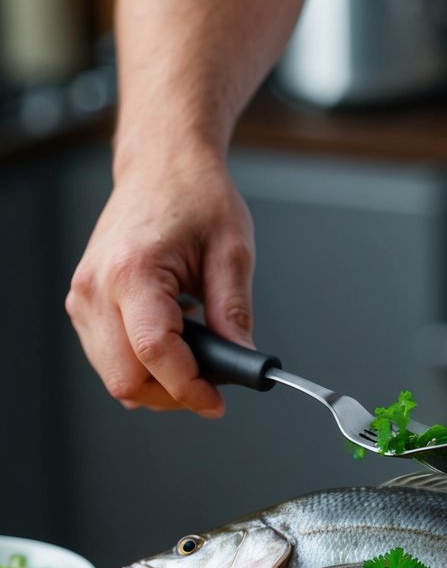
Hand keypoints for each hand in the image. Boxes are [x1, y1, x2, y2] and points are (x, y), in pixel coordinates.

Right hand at [65, 156, 254, 415]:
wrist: (161, 166)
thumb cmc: (194, 195)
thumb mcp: (232, 252)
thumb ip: (234, 313)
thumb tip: (241, 361)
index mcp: (132, 271)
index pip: (155, 353)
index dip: (189, 388)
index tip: (217, 401)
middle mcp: (96, 287)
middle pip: (126, 379)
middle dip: (173, 393)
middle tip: (212, 384)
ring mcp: (83, 297)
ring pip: (115, 376)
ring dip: (158, 381)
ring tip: (196, 353)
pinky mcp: (84, 303)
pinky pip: (109, 358)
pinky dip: (143, 365)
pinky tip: (173, 342)